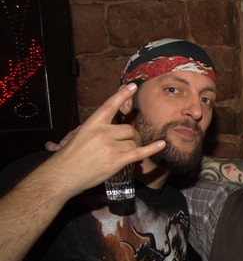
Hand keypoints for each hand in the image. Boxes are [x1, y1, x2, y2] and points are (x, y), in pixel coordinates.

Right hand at [41, 83, 165, 196]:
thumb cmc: (69, 157)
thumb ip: (95, 130)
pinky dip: (152, 148)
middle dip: (131, 137)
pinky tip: (161, 144)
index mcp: (92, 124)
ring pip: (133, 142)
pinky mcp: (117, 160)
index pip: (110, 105)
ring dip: (132, 148)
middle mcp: (102, 132)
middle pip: (128, 129)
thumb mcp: (78, 136)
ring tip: (122, 155)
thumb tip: (109, 128)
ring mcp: (110, 146)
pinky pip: (139, 152)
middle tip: (126, 144)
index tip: (133, 86)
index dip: (122, 95)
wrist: (62, 175)